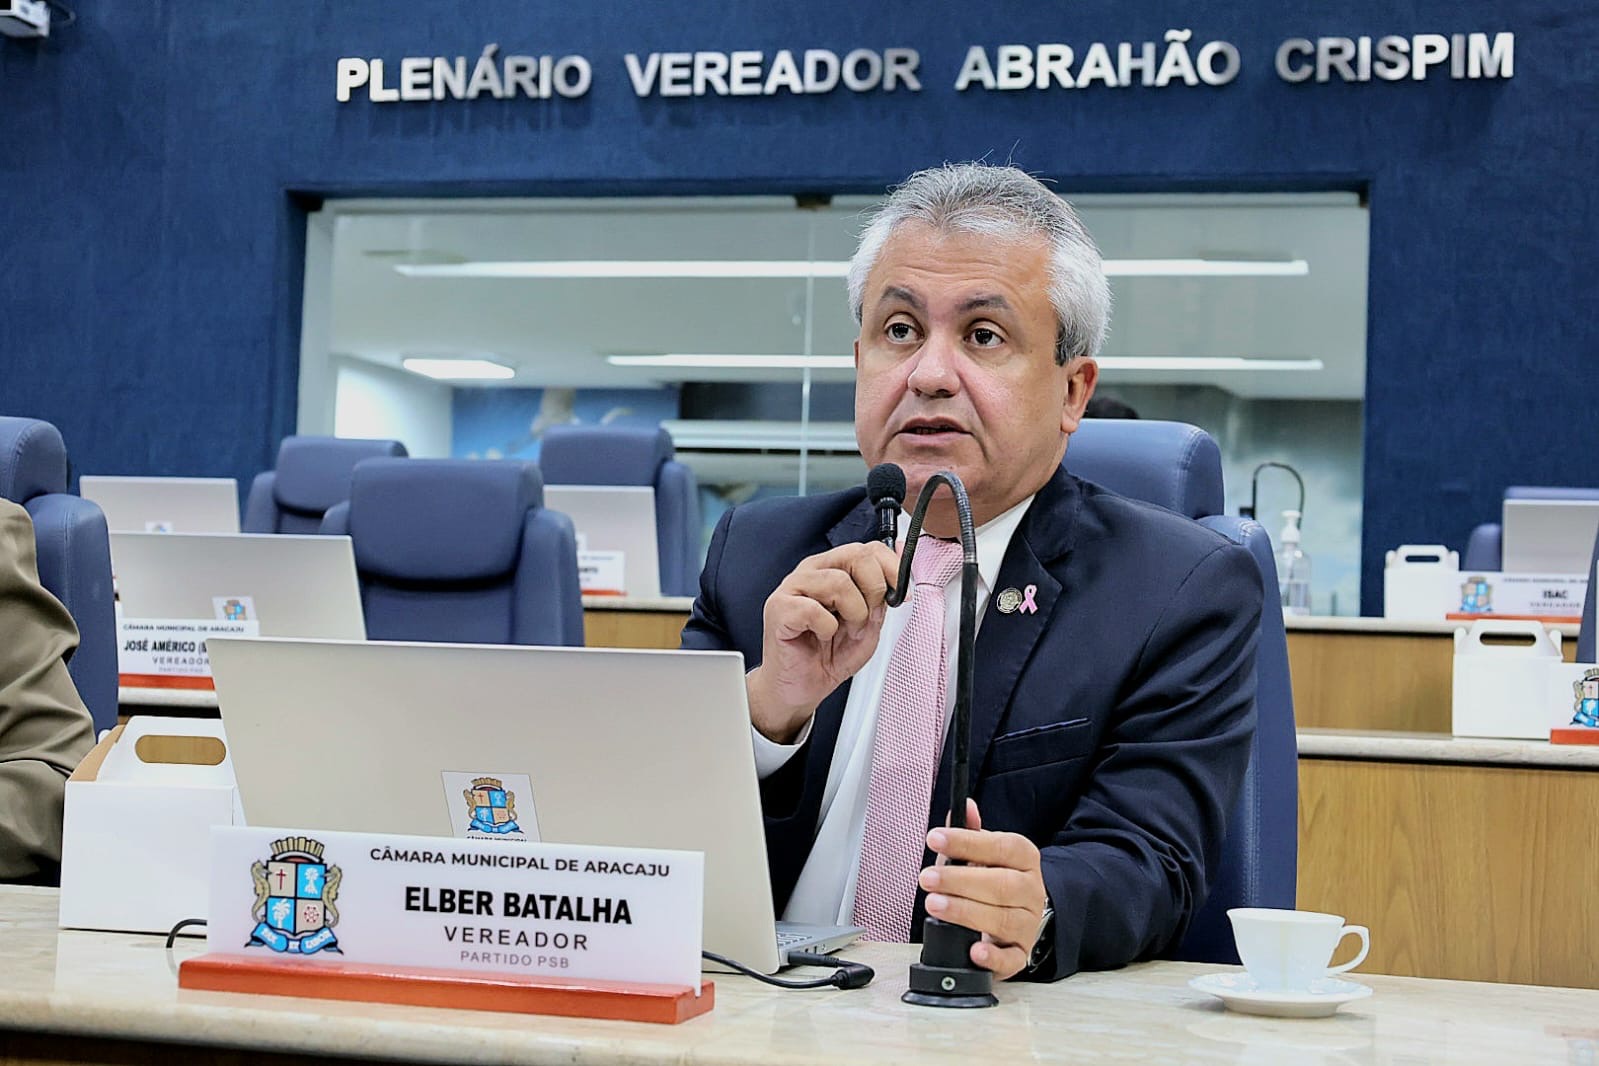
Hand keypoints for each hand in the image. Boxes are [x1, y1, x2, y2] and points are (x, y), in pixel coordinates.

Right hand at [746, 542, 899, 742]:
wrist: (801, 687)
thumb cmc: (829, 656)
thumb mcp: (869, 626)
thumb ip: (882, 598)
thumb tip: (899, 567)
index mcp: (832, 569)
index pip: (867, 548)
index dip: (891, 567)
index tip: (900, 593)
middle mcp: (812, 572)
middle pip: (855, 555)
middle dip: (873, 589)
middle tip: (866, 616)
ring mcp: (792, 588)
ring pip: (839, 582)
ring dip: (852, 614)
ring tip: (842, 631)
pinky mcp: (779, 609)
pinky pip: (815, 610)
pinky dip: (827, 628)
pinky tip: (820, 636)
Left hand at [919, 800, 1047, 980]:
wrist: (1018, 915)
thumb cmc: (993, 880)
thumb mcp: (982, 854)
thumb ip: (970, 833)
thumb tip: (965, 807)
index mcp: (1024, 859)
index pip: (1002, 847)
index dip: (967, 842)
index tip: (935, 838)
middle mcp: (1031, 891)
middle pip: (1002, 885)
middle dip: (960, 880)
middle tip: (928, 878)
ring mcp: (1028, 924)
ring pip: (1003, 919)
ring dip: (965, 912)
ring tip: (935, 905)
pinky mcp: (1020, 953)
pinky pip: (1011, 958)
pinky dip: (993, 957)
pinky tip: (974, 950)